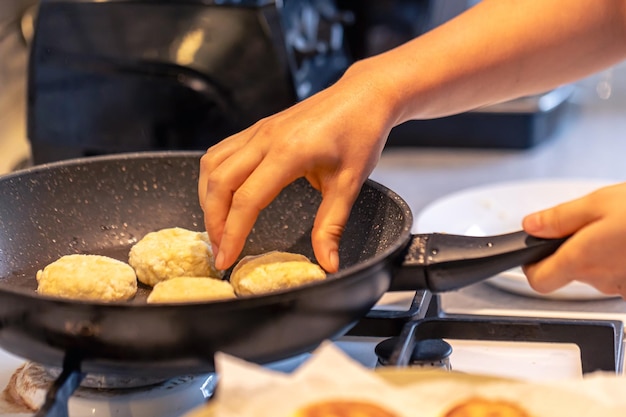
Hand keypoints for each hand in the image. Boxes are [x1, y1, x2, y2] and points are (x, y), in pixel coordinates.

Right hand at [198, 61, 398, 271]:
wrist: (364, 95)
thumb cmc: (361, 134)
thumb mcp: (350, 184)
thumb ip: (332, 226)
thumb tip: (328, 264)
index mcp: (289, 153)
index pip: (247, 200)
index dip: (232, 234)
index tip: (226, 260)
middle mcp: (265, 138)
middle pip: (220, 183)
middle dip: (213, 221)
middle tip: (219, 250)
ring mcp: (259, 130)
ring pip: (213, 165)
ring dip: (208, 198)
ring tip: (217, 226)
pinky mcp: (258, 127)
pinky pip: (221, 151)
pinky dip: (214, 177)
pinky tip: (222, 195)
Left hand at [522, 182, 625, 298]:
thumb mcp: (597, 203)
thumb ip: (559, 218)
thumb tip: (530, 226)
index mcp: (581, 260)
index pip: (538, 281)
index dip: (532, 266)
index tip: (534, 252)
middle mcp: (602, 280)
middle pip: (571, 272)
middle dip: (575, 249)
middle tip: (592, 224)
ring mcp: (625, 287)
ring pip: (600, 273)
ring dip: (603, 253)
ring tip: (621, 228)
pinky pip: (623, 275)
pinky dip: (624, 259)